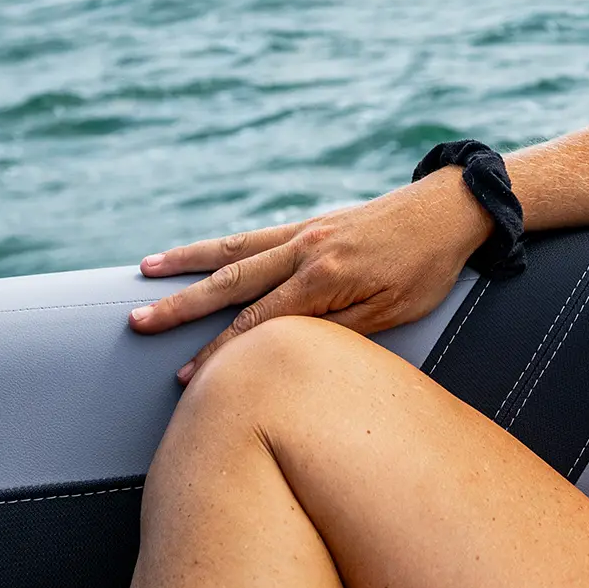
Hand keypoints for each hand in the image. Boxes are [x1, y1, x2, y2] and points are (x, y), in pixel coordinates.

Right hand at [128, 169, 490, 382]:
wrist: (450, 210)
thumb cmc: (427, 269)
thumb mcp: (392, 312)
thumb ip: (340, 331)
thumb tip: (293, 351)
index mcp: (325, 279)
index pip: (259, 323)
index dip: (221, 352)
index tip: (186, 377)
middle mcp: (306, 250)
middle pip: (232, 283)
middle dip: (183, 305)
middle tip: (138, 322)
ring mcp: (307, 232)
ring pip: (236, 251)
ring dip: (188, 262)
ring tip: (145, 270)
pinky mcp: (313, 224)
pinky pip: (257, 236)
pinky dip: (223, 246)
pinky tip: (201, 254)